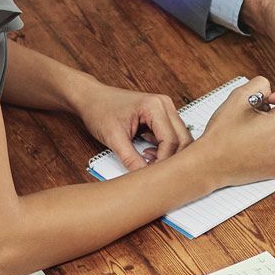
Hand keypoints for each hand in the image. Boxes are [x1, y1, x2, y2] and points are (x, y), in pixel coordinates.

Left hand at [69, 77, 191, 171]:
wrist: (91, 98)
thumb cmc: (99, 110)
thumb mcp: (113, 138)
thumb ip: (130, 159)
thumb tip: (144, 176)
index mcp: (155, 105)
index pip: (171, 139)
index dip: (163, 160)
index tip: (153, 175)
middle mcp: (165, 105)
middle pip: (182, 139)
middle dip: (170, 158)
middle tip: (154, 172)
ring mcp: (165, 109)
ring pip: (179, 138)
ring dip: (167, 153)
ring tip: (147, 160)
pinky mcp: (161, 116)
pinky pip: (171, 136)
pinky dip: (163, 148)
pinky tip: (147, 152)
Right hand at [194, 77, 274, 186]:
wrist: (210, 165)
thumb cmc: (222, 134)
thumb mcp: (238, 97)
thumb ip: (260, 84)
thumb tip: (270, 91)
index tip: (272, 101)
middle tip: (252, 119)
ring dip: (273, 130)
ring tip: (250, 134)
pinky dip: (271, 145)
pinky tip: (252, 146)